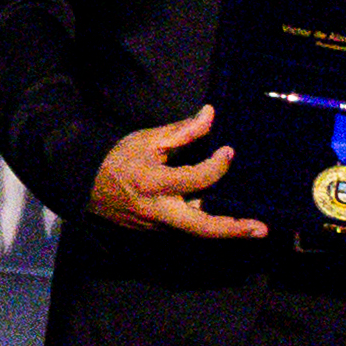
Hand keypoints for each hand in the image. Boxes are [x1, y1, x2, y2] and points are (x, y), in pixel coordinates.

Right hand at [83, 106, 268, 244]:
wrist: (83, 184)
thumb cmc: (116, 158)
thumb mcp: (147, 139)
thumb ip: (182, 131)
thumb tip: (210, 115)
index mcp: (155, 183)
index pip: (197, 179)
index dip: (218, 165)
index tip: (228, 151)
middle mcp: (159, 210)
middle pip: (202, 227)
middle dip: (234, 229)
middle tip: (262, 229)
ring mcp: (157, 225)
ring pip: (196, 229)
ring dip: (224, 227)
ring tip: (251, 226)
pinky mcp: (156, 230)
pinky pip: (184, 225)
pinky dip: (204, 220)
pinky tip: (221, 215)